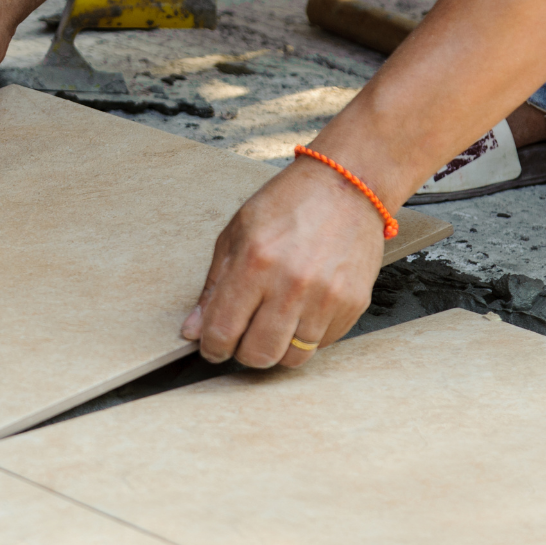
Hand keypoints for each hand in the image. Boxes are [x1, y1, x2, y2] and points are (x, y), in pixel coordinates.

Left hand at [180, 157, 385, 367]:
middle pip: (258, 354)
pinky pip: (322, 345)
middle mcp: (291, 284)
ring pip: (292, 357)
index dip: (212, 347)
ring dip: (276, 349)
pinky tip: (301, 312)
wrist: (347, 186)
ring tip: (273, 324)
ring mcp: (326, 297)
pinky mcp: (352, 303)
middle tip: (243, 336)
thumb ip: (213, 287)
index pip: (223, 331)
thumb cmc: (287, 205)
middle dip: (243, 353)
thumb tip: (192, 330)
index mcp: (254, 263)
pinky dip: (306, 337)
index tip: (213, 346)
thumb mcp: (236, 234)